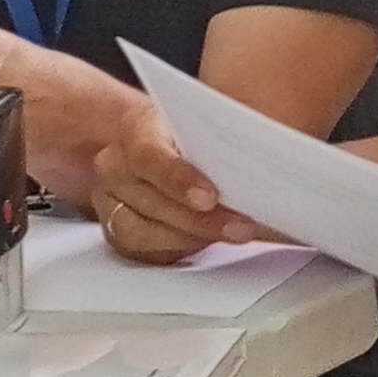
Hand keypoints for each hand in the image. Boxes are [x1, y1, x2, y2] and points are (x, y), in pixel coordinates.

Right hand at [87, 102, 278, 263]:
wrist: (164, 148)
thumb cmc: (190, 137)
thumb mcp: (207, 126)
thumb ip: (224, 142)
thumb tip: (267, 160)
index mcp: (137, 127)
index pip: (148, 154)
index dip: (178, 178)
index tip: (210, 197)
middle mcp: (115, 163)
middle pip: (151, 199)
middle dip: (200, 218)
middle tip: (242, 226)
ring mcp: (110, 199)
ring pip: (142, 231)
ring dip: (192, 237)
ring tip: (233, 235)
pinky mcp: (117, 229)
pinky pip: (142, 250)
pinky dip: (177, 249)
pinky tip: (208, 244)